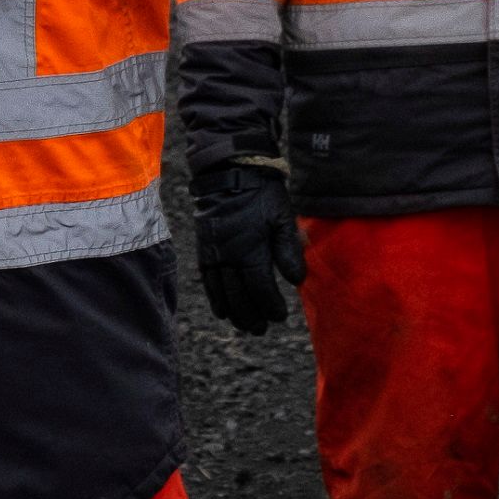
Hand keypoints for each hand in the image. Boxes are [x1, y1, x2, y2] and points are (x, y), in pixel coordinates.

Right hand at [191, 159, 306, 334]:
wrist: (228, 170)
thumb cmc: (261, 192)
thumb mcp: (282, 218)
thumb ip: (288, 250)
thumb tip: (296, 281)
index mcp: (249, 250)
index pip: (260, 289)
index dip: (270, 306)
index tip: (280, 315)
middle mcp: (227, 256)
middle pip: (238, 297)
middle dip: (251, 316)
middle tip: (262, 328)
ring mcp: (212, 253)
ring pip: (220, 292)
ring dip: (233, 312)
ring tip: (245, 325)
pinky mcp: (203, 248)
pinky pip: (207, 280)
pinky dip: (214, 298)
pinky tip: (222, 309)